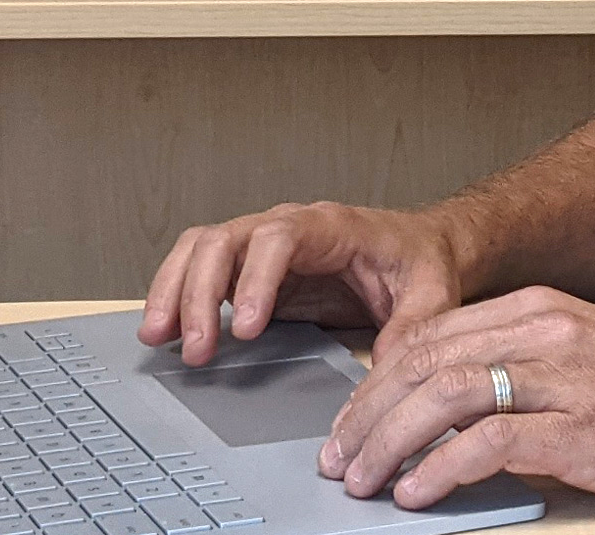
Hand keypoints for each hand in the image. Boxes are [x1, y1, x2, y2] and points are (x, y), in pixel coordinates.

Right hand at [139, 201, 466, 366]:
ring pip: (205, 247)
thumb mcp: (433, 294)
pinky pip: (204, 267)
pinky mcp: (254, 267)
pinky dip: (178, 292)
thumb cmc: (423, 263)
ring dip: (176, 289)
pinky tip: (168, 332)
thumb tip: (388, 367)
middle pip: (228, 238)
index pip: (281, 238)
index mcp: (335, 227)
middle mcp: (293, 227)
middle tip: (196, 347)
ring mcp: (267, 244)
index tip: (246, 328)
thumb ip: (414, 327)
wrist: (422, 247)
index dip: (256, 279)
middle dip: (201, 290)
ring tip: (161, 339)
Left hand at [318, 287, 594, 506]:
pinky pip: (489, 442)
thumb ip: (525, 367)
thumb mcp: (589, 357)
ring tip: (364, 481)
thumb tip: (451, 408)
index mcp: (543, 311)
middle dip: (366, 415)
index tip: (350, 424)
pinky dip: (440, 468)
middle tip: (339, 459)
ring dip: (389, 442)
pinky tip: (418, 492)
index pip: (430, 337)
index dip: (376, 382)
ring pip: (445, 396)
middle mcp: (548, 333)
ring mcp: (566, 379)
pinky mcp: (584, 428)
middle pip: (424, 363)